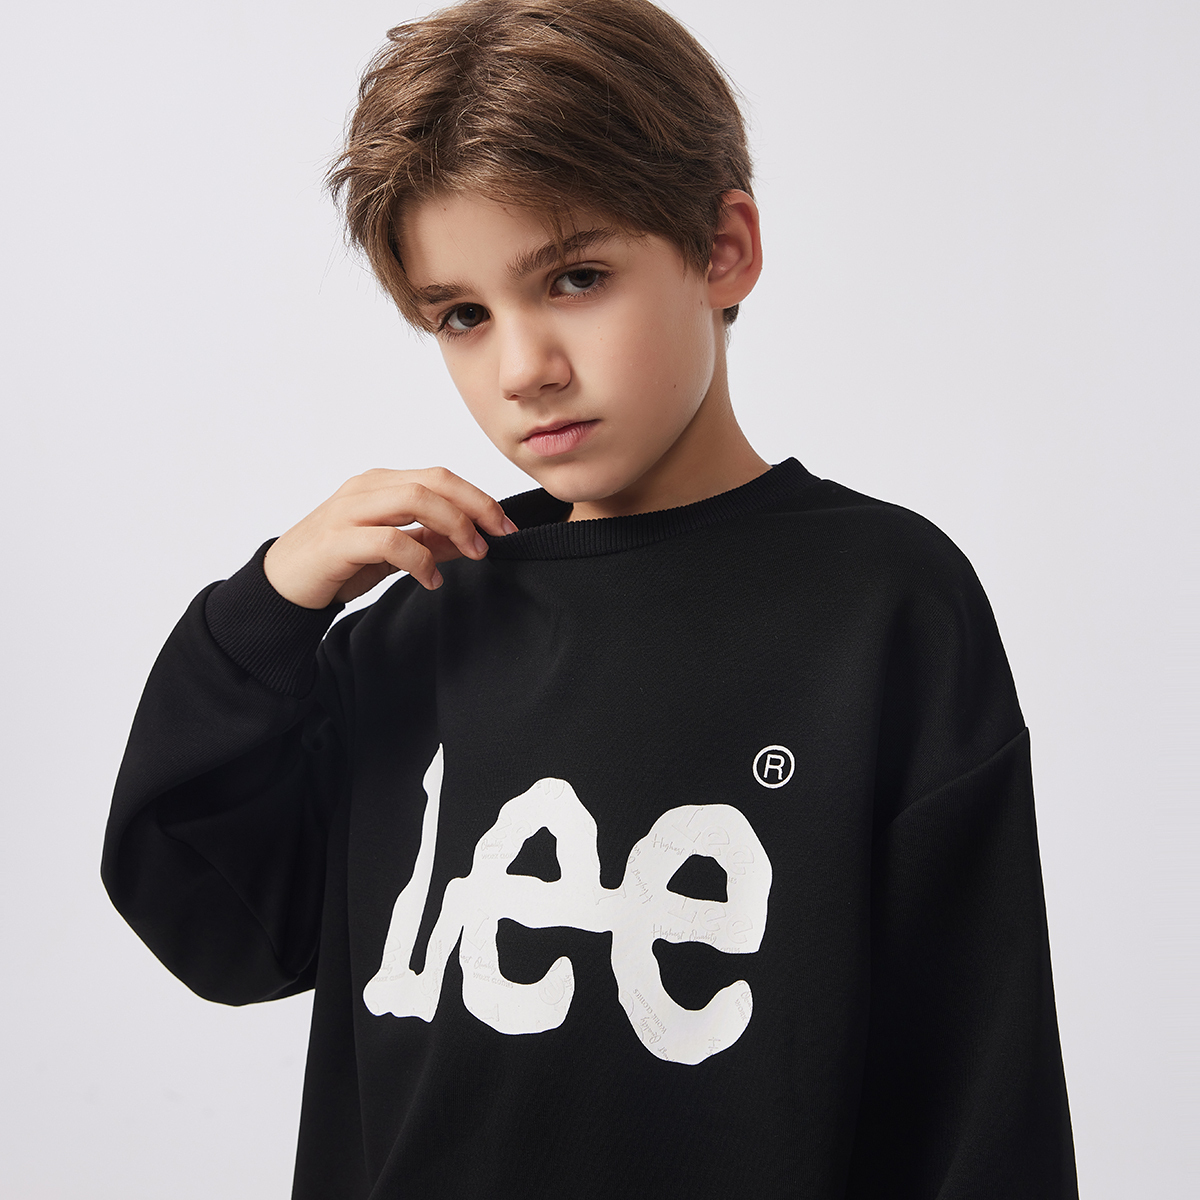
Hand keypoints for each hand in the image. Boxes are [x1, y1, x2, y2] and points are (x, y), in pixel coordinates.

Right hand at [263, 467, 517, 608]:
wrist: (281, 586)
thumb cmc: (337, 564)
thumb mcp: (392, 550)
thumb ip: (428, 540)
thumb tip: (472, 540)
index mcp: (380, 484)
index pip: (440, 477)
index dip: (479, 498)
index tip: (506, 526)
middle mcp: (365, 489)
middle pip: (434, 481)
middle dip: (476, 507)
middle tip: (496, 538)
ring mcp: (349, 512)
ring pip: (415, 500)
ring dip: (454, 526)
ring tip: (472, 554)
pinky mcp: (337, 541)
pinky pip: (390, 540)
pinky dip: (420, 560)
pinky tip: (432, 581)